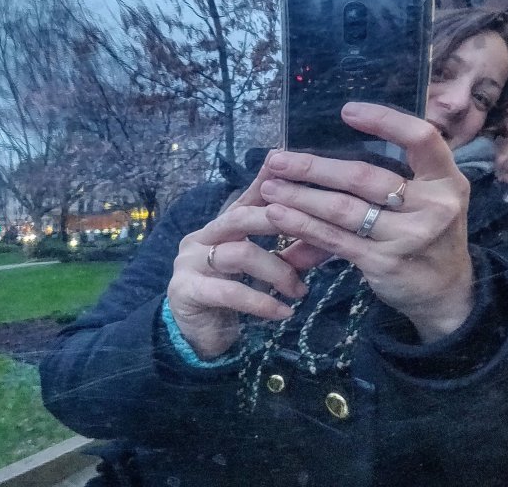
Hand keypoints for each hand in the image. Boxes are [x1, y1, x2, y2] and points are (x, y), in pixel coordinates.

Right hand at [166, 158, 308, 358]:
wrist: (196, 340)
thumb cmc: (230, 300)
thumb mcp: (257, 271)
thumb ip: (281, 250)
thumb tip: (322, 233)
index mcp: (218, 228)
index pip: (245, 200)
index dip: (266, 183)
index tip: (290, 168)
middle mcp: (200, 237)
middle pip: (240, 216)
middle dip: (278, 221)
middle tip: (311, 231)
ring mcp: (189, 262)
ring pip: (240, 253)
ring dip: (277, 270)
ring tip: (300, 290)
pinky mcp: (186, 290)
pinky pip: (230, 291)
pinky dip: (261, 302)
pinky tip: (283, 312)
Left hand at [259, 103, 473, 341]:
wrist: (450, 293)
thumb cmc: (429, 231)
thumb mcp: (426, 198)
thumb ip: (389, 177)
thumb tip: (330, 147)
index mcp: (447, 179)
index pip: (421, 138)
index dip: (384, 120)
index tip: (346, 111)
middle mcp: (434, 206)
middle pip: (364, 177)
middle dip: (314, 168)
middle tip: (278, 160)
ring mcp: (410, 236)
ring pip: (343, 209)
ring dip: (300, 196)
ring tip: (269, 187)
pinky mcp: (385, 263)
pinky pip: (335, 239)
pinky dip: (303, 225)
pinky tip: (279, 215)